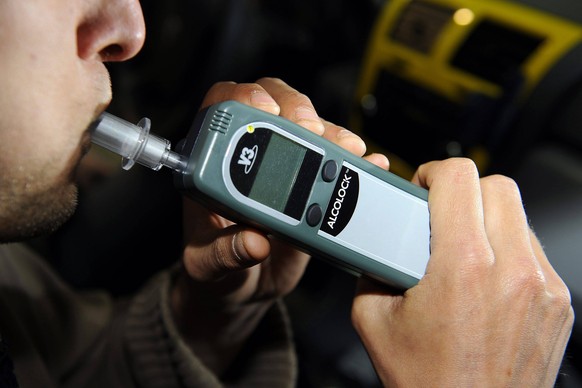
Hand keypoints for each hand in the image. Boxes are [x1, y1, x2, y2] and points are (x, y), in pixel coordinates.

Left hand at [171, 78, 388, 373]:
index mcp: (212, 168)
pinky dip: (354, 160)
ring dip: (331, 133)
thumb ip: (226, 253)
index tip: (267, 111)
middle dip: (296, 108)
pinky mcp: (311, 185)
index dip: (245, 98)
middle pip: (272, 105)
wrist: (246, 287)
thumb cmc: (217, 269)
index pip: (222, 107)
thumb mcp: (210, 265)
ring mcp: (284, 168)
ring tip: (347, 149)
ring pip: (308, 128)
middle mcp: (248, 159)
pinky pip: (334, 161)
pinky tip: (368, 163)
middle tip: (313, 129)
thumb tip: (253, 242)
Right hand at [352, 158, 573, 386]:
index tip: (423, 186)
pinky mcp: (558, 302)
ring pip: (518, 215)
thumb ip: (370, 268)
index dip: (434, 172)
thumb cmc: (428, 381)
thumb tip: (376, 242)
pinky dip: (507, 249)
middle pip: (496, 186)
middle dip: (463, 191)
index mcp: (462, 267)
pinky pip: (533, 249)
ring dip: (487, 218)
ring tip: (462, 246)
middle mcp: (512, 271)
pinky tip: (486, 276)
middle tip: (440, 213)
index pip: (459, 178)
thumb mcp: (373, 319)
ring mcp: (542, 286)